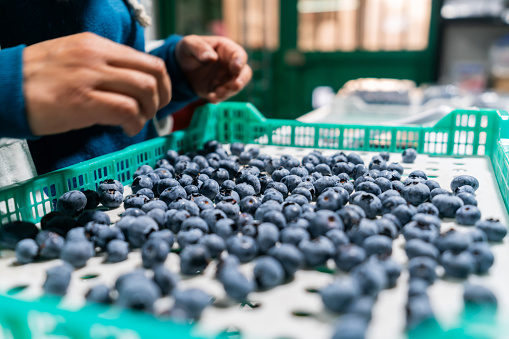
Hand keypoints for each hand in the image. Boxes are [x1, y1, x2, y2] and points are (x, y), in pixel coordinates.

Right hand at [23, 32, 171, 136]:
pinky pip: (126, 110)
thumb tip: (129, 84)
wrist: (3, 89)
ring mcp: (90, 77)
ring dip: (149, 111)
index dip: (161, 83)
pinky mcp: (83, 101)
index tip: (158, 97)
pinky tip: (128, 129)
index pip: (146, 60)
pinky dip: (135, 123)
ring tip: (138, 122)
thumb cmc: (37, 79)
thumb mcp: (73, 60)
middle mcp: (97, 57)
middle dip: (162, 97)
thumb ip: (102, 66)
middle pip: (153, 74)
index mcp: (96, 46)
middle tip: (153, 112)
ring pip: (144, 90)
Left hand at [175, 35, 251, 102]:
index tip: (237, 68)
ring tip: (217, 93)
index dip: (240, 61)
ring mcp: (226, 79)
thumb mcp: (190, 44)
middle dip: (241, 80)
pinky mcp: (220, 90)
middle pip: (245, 73)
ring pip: (236, 87)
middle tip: (235, 85)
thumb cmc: (188, 50)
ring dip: (229, 91)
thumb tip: (212, 58)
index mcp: (227, 50)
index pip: (239, 55)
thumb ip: (200, 49)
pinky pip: (224, 96)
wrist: (181, 67)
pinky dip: (219, 98)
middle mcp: (230, 65)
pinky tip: (211, 98)